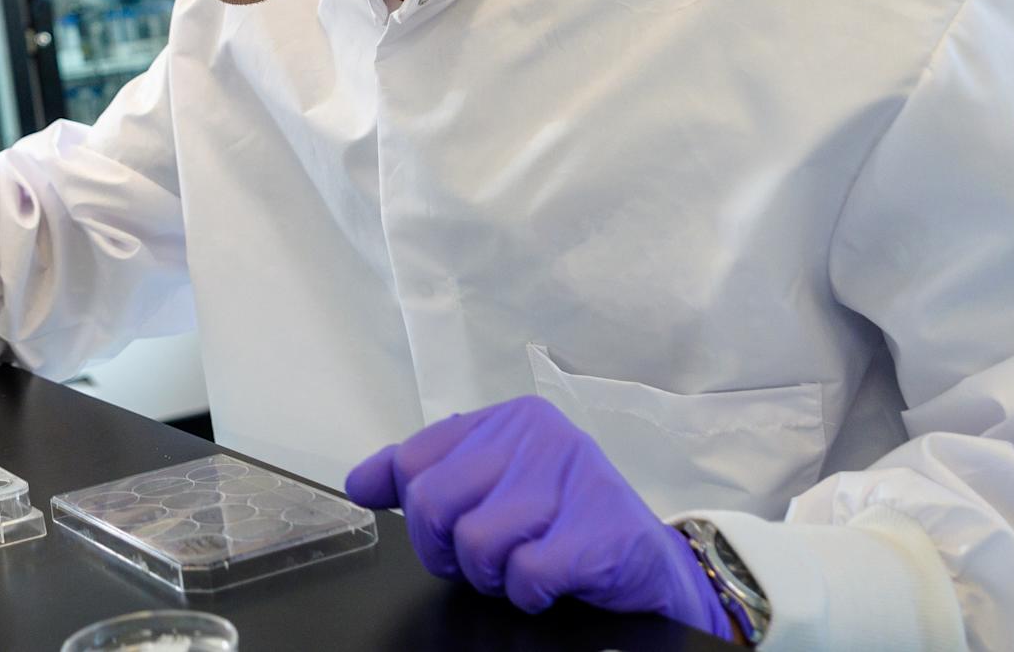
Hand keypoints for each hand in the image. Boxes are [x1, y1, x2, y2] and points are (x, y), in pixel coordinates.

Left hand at [345, 396, 731, 638]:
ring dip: (493, 574)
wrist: (653, 571)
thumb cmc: (567, 526)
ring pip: (475, 542)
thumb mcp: (495, 487)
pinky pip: (525, 574)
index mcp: (509, 420)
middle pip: (433, 502)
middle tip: (485, 560)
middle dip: (448, 551)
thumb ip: (428, 475)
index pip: (415, 460)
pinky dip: (530, 592)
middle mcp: (540, 436)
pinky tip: (552, 582)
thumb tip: (360, 481)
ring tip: (525, 565)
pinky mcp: (597, 532)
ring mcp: (572, 479)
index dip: (418, 512)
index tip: (444, 530)